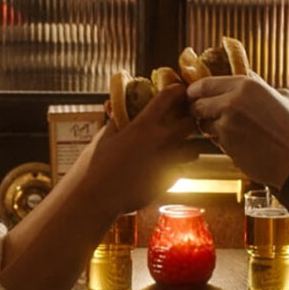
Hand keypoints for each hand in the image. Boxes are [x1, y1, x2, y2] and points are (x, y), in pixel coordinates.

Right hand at [65, 83, 197, 216]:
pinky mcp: (168, 182)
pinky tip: (163, 169)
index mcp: (143, 125)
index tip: (178, 91)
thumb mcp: (104, 137)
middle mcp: (160, 142)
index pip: (169, 98)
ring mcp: (167, 163)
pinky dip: (175, 169)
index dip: (177, 91)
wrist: (96, 198)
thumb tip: (114, 105)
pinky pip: (181, 171)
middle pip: (190, 123)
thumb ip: (116, 119)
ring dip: (186, 147)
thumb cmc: (95, 166)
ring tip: (174, 149)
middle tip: (180, 121)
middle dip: (188, 120)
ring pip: (193, 150)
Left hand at [186, 72, 288, 188]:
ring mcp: (227, 126)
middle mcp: (232, 103)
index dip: (196, 90)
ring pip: (203, 124)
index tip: (194, 95)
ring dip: (209, 126)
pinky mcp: (227, 146)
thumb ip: (260, 85)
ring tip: (230, 129)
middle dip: (199, 110)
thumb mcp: (282, 96)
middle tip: (206, 114)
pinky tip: (240, 142)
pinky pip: (215, 141)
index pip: (205, 83)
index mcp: (245, 86)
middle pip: (197, 104)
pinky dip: (221, 141)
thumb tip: (248, 76)